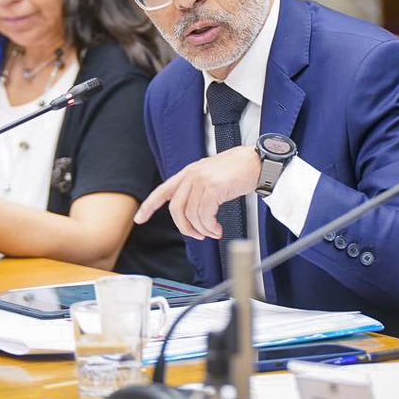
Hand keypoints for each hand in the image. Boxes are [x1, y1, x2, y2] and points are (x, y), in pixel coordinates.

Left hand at [134, 145, 260, 239]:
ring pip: (191, 215)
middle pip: (176, 208)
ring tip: (213, 231)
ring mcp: (202, 180)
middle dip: (185, 227)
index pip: (163, 190)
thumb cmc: (240, 170)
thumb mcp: (213, 176)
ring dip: (203, 229)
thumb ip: (199, 188)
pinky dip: (210, 227)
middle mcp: (192, 175)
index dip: (149, 205)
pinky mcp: (213, 188)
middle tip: (198, 235)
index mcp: (189, 172)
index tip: (140, 219)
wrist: (258, 162)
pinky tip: (218, 228)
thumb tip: (193, 214)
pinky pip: (204, 215)